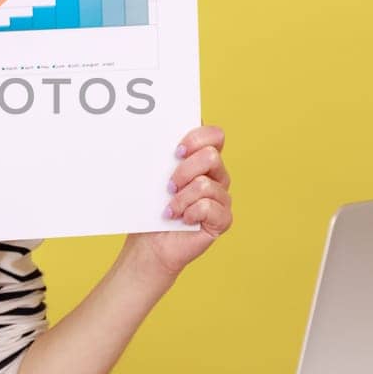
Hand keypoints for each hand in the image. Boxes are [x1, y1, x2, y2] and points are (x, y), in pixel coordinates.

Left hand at [122, 124, 232, 281]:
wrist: (149, 244)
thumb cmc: (151, 209)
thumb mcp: (154, 177)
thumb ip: (163, 155)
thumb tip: (156, 129)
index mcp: (202, 160)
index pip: (214, 135)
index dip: (197, 138)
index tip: (176, 151)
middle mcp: (216, 176)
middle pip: (211, 156)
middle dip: (184, 170)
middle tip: (168, 186)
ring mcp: (221, 197)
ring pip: (206, 184)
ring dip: (181, 198)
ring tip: (169, 209)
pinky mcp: (222, 219)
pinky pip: (210, 207)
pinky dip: (190, 213)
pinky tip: (182, 219)